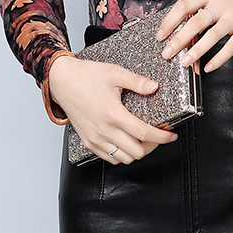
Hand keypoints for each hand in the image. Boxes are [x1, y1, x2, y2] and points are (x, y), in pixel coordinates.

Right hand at [47, 55, 177, 164]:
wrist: (61, 81)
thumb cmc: (86, 76)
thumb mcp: (114, 73)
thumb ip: (136, 81)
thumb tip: (154, 87)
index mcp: (112, 114)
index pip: (143, 134)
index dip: (161, 137)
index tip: (171, 135)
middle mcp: (103, 130)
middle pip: (136, 152)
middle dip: (153, 145)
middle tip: (159, 135)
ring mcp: (95, 139)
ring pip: (123, 159)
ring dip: (137, 152)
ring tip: (144, 140)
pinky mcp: (88, 142)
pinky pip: (109, 158)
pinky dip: (122, 155)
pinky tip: (127, 142)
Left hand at [156, 0, 232, 73]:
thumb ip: (203, 4)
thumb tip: (181, 24)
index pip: (183, 6)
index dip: (169, 21)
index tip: (160, 35)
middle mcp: (222, 3)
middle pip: (194, 23)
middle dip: (177, 41)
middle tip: (166, 53)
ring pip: (210, 37)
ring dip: (195, 52)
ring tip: (183, 62)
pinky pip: (231, 47)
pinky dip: (218, 59)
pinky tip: (208, 67)